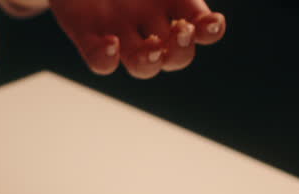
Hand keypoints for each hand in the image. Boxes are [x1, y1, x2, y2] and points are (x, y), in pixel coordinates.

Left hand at [48, 0, 225, 78]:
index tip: (211, 22)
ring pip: (142, 66)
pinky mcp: (87, 36)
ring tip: (150, 47)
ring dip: (150, 62)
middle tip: (179, 31)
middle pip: (175, 55)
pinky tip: (111, 42)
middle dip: (182, 50)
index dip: (210, 29)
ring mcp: (119, 32)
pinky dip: (106, 58)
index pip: (200, 24)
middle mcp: (149, 21)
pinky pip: (99, 61)